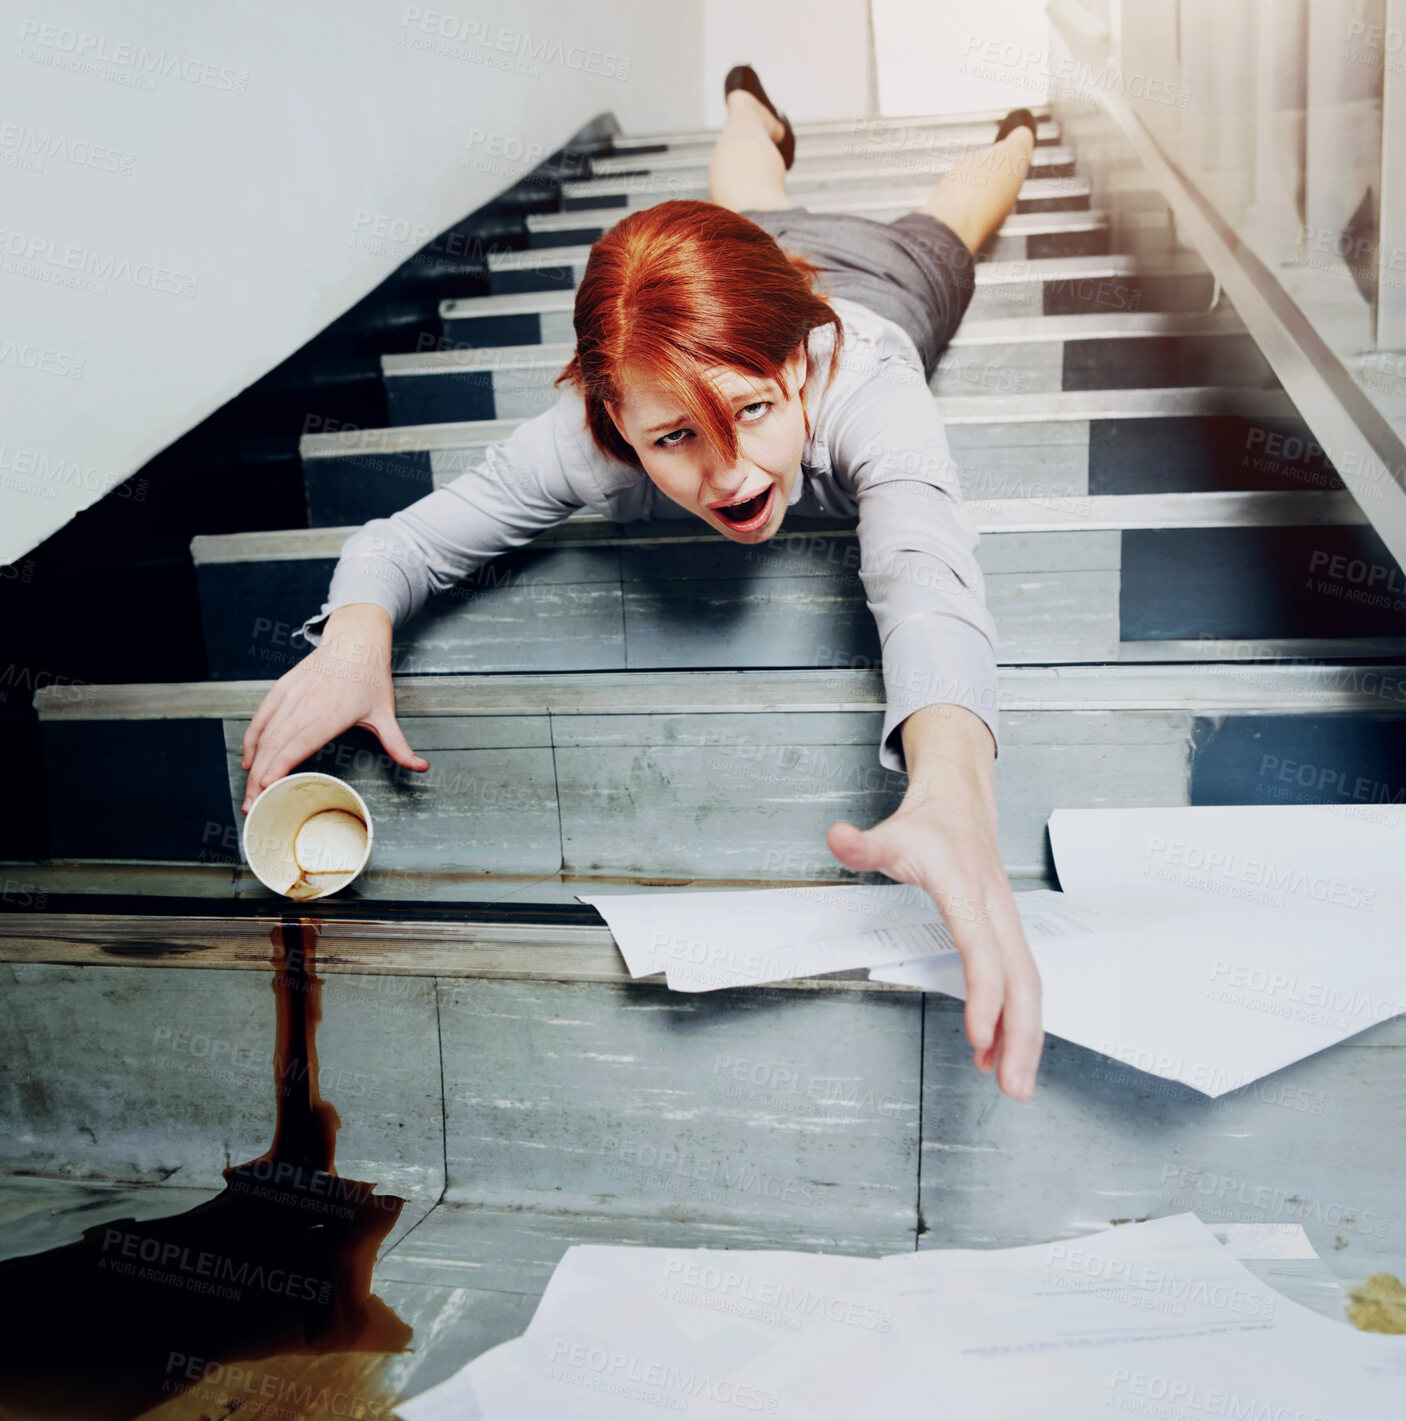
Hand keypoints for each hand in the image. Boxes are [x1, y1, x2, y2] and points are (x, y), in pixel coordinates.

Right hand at [240, 603, 428, 812]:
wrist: (354, 640)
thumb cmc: (370, 678)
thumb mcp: (386, 713)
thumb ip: (399, 745)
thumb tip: (421, 766)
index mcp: (331, 713)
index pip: (300, 743)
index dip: (280, 765)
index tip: (267, 786)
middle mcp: (307, 705)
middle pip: (277, 745)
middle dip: (261, 778)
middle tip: (254, 806)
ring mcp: (291, 695)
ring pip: (265, 734)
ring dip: (254, 764)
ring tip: (250, 790)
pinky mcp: (282, 688)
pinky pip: (261, 717)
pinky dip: (252, 740)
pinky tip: (249, 760)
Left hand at [826, 703, 1042, 1101]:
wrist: (961, 802)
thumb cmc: (928, 826)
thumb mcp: (889, 834)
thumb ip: (861, 845)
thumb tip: (836, 837)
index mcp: (966, 888)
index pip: (981, 947)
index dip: (984, 992)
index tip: (979, 1035)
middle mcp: (996, 909)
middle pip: (1022, 978)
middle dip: (1021, 1035)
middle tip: (1013, 1087)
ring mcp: (1007, 923)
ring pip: (1029, 986)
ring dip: (1025, 1038)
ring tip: (1012, 1084)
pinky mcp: (1007, 934)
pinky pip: (1021, 982)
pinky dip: (1015, 1020)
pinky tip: (995, 1050)